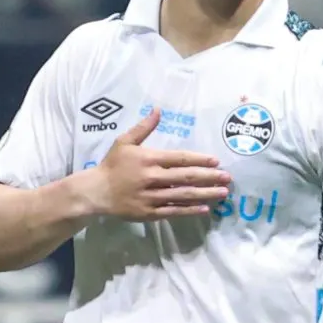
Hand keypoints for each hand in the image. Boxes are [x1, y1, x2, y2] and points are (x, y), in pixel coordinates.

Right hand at [82, 108, 231, 220]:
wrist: (96, 192)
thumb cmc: (112, 165)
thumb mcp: (124, 142)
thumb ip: (144, 127)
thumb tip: (158, 110)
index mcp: (149, 159)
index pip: (179, 159)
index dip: (199, 160)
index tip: (216, 161)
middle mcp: (152, 178)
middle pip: (186, 177)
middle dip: (209, 177)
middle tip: (227, 177)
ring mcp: (152, 197)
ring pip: (183, 196)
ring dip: (205, 194)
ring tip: (223, 193)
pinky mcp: (149, 213)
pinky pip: (173, 212)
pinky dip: (190, 210)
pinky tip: (205, 208)